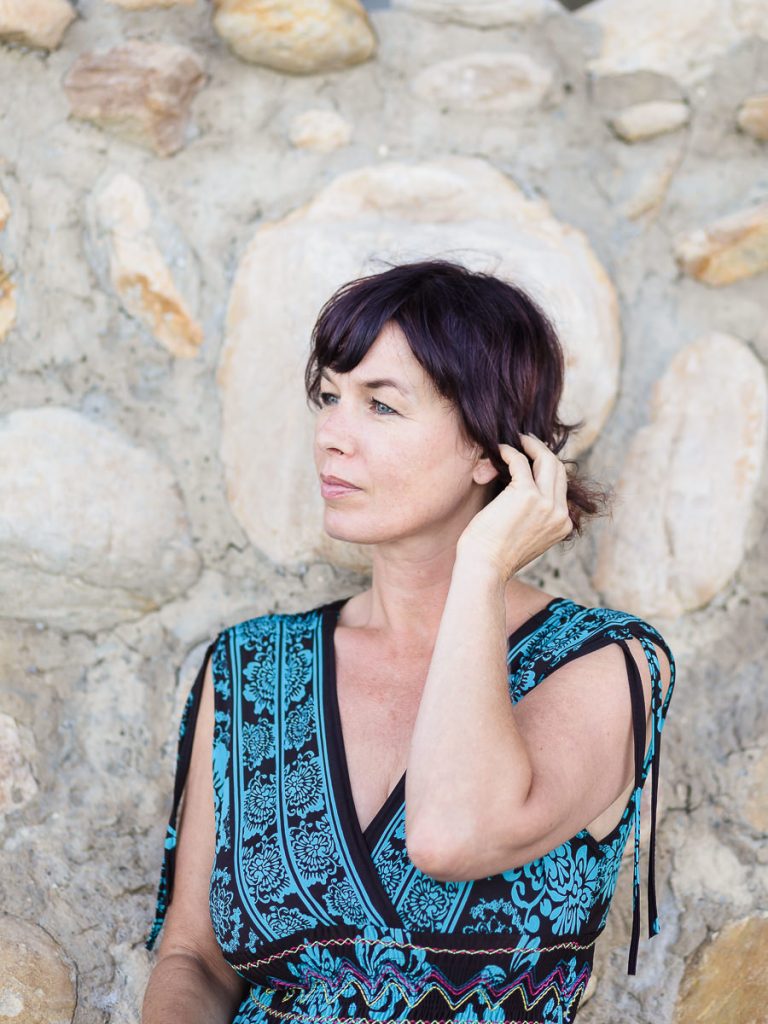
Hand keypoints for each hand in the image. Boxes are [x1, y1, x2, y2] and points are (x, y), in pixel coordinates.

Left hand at [457, 434, 573, 580]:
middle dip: (543, 451)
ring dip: (530, 445)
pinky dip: (510, 452)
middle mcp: (559, 513)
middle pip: (559, 469)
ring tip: (516, 439)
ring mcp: (546, 503)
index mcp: (563, 524)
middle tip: (526, 442)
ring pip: (546, 460)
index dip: (548, 468)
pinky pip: (520, 462)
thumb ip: (535, 515)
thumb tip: (524, 487)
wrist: (485, 567)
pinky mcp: (526, 494)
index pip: (562, 486)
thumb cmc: (496, 554)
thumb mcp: (528, 535)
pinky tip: (499, 451)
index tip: (534, 458)